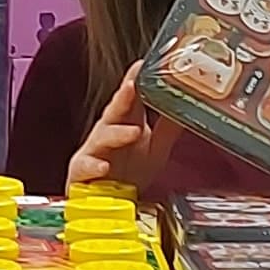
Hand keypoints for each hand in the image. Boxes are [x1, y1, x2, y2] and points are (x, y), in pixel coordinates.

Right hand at [68, 68, 157, 197]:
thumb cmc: (129, 171)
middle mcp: (107, 133)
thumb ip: (168, 128)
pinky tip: (104, 167)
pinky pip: (86, 167)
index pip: (129, 99)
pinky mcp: (81, 173)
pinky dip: (94, 166)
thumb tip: (187, 107)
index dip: (134, 81)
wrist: (110, 204)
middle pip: (114, 112)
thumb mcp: (155, 149)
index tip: (142, 65)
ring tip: (133, 132)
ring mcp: (93, 152)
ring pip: (102, 138)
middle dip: (122, 98)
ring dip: (116, 134)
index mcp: (124, 124)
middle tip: (133, 86)